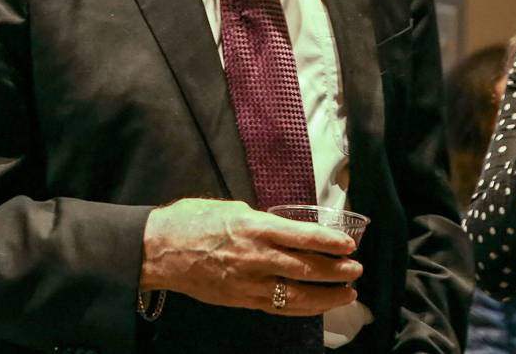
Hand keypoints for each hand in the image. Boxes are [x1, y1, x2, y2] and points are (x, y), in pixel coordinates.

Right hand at [141, 199, 362, 315]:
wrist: (159, 249)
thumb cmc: (193, 220)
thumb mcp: (233, 208)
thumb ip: (263, 221)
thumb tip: (287, 228)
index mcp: (255, 227)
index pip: (302, 236)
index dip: (329, 241)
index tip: (349, 244)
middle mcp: (255, 257)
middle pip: (305, 268)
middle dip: (336, 271)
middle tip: (356, 269)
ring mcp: (248, 283)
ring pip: (295, 294)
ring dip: (326, 296)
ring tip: (347, 293)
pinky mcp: (239, 300)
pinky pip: (276, 306)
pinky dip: (300, 307)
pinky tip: (316, 306)